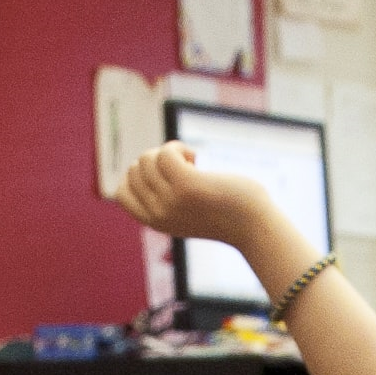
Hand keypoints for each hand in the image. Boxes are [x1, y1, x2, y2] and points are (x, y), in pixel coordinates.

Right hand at [117, 145, 291, 251]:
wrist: (255, 227)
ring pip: (147, 159)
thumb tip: (144, 162)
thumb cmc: (226, 214)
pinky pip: (165, 153)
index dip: (138, 176)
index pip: (120, 193)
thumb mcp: (187, 212)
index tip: (164, 177)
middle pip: (134, 170)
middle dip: (155, 160)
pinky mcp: (187, 186)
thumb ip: (165, 198)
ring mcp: (170, 201)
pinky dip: (178, 147)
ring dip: (168, 152)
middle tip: (183, 169)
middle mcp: (158, 214)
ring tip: (192, 163)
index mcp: (155, 222)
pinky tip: (196, 158)